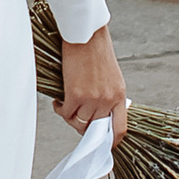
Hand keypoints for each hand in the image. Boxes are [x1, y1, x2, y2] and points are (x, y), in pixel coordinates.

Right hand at [55, 29, 127, 144]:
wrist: (85, 34)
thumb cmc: (97, 51)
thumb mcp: (112, 76)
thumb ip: (109, 96)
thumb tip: (100, 114)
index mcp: (119, 96)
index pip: (119, 129)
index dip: (110, 141)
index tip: (102, 144)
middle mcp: (108, 100)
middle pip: (95, 128)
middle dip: (84, 128)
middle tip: (76, 118)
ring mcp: (92, 99)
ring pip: (78, 122)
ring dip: (70, 117)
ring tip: (66, 105)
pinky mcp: (75, 94)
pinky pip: (65, 113)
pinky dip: (60, 109)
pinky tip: (59, 101)